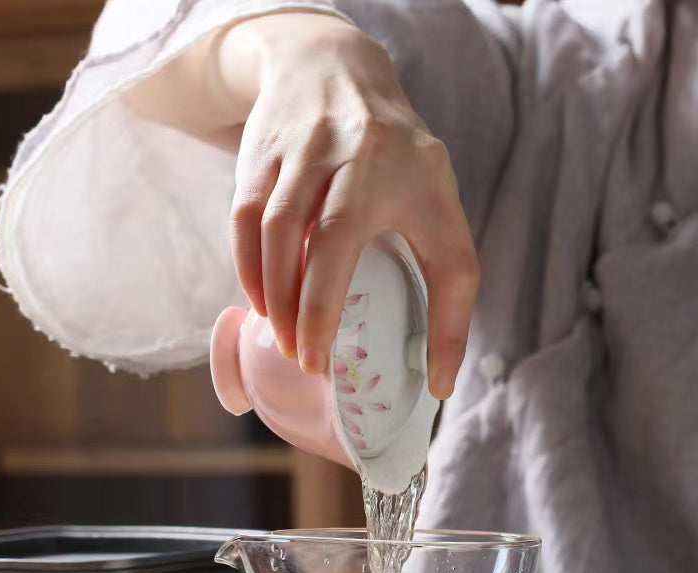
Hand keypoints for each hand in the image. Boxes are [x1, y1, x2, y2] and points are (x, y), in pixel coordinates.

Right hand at [219, 14, 478, 398]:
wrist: (332, 70)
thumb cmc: (396, 158)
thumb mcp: (438, 203)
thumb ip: (451, 284)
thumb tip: (440, 378)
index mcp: (413, 173)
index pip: (423, 256)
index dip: (412, 322)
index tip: (402, 378)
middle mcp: (356, 154)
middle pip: (329, 241)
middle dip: (314, 313)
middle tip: (311, 365)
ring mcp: (303, 149)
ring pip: (277, 229)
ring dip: (276, 296)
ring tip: (285, 343)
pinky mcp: (263, 154)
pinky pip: (245, 218)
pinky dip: (249, 267)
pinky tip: (261, 303)